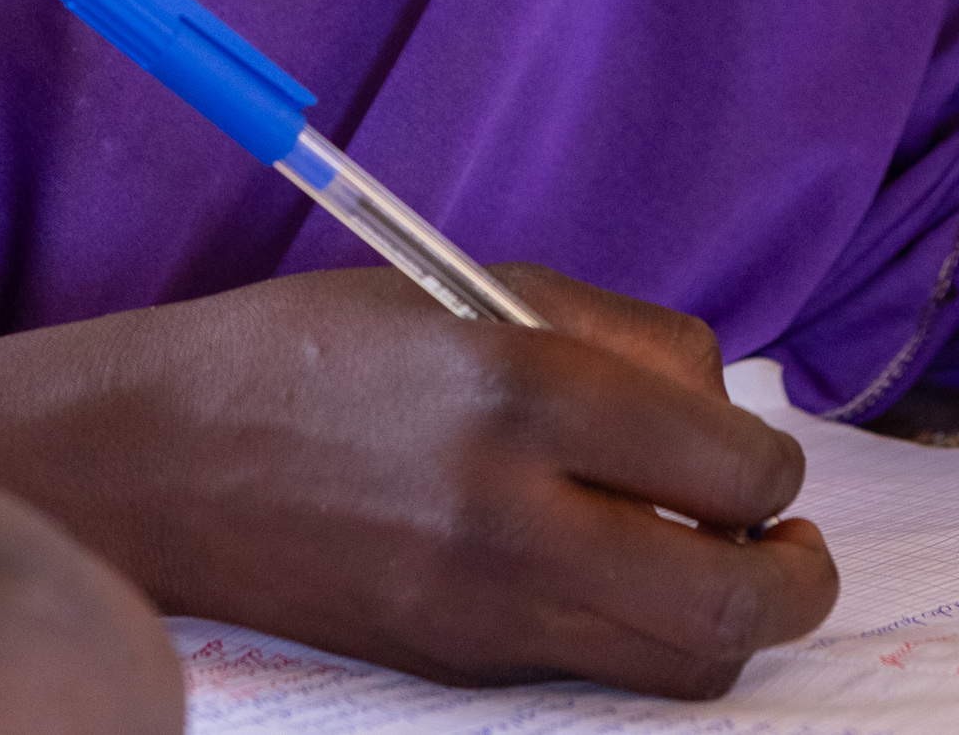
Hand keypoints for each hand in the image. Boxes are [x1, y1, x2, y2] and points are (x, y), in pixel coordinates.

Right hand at [62, 266, 833, 697]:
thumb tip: (728, 410)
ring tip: (722, 566)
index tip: (758, 457)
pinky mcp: (451, 663)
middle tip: (793, 544)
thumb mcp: (483, 290)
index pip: (732, 471)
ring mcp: (478, 607)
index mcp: (524, 391)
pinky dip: (637, 633)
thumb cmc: (324, 349)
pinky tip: (618, 575)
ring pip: (676, 665)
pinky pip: (593, 668)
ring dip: (730, 621)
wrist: (161, 457)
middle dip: (797, 579)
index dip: (774, 470)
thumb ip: (629, 341)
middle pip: (729, 605)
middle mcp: (511, 514)